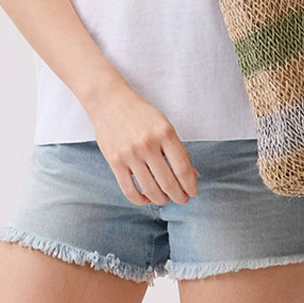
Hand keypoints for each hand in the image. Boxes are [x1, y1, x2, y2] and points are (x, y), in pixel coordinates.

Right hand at [83, 80, 200, 206]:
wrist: (110, 102)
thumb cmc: (141, 114)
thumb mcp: (164, 126)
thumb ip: (178, 150)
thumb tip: (194, 176)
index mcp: (164, 133)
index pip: (182, 168)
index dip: (190, 185)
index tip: (193, 192)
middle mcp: (147, 144)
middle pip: (168, 182)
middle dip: (179, 196)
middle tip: (182, 200)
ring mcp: (130, 154)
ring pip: (150, 190)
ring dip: (161, 200)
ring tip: (165, 199)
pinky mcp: (114, 162)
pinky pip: (129, 190)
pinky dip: (140, 200)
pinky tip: (147, 198)